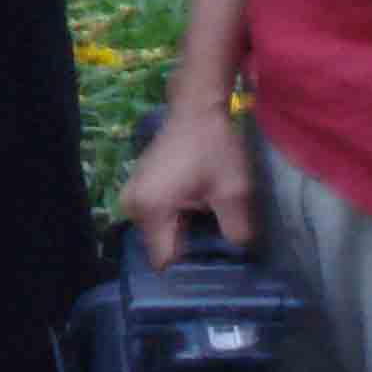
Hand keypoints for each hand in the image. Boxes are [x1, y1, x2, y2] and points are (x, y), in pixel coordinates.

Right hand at [118, 98, 255, 268]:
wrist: (197, 107)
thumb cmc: (214, 147)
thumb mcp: (234, 191)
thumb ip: (237, 231)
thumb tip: (239, 254)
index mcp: (151, 209)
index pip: (165, 260)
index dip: (191, 264)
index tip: (214, 258)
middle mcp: (133, 205)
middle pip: (160, 246)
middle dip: (187, 247)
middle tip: (215, 237)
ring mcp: (132, 195)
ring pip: (159, 231)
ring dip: (182, 231)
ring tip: (208, 219)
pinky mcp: (138, 186)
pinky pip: (156, 216)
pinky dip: (175, 216)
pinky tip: (197, 205)